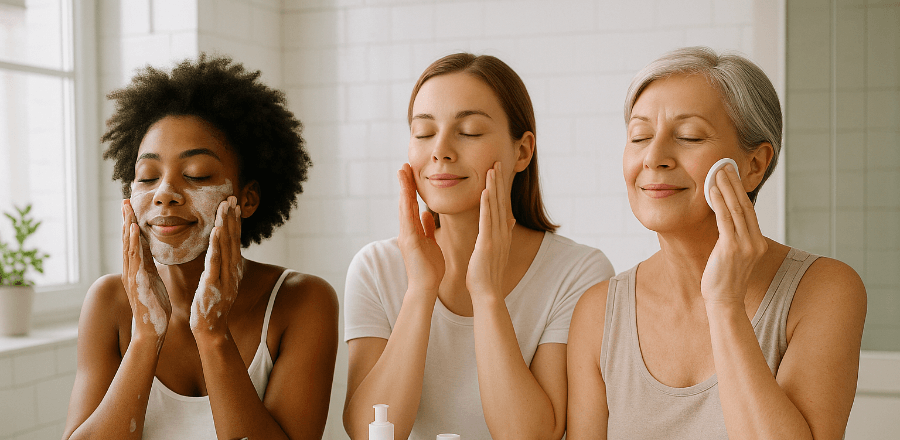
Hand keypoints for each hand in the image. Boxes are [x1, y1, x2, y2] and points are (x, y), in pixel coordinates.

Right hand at [122, 200, 171, 350]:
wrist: (152, 329)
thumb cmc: (155, 307)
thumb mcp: (154, 281)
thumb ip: (150, 267)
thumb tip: (152, 256)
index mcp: (137, 268)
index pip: (134, 242)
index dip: (132, 224)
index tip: (132, 208)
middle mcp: (131, 269)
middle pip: (127, 240)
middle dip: (126, 219)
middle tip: (125, 200)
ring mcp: (132, 274)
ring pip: (128, 245)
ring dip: (127, 225)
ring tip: (127, 208)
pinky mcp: (137, 280)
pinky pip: (135, 258)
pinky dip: (134, 242)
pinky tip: (134, 229)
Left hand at [190, 196, 243, 335]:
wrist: (211, 329)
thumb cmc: (211, 306)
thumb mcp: (218, 282)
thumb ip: (219, 267)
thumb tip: (218, 254)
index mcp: (232, 269)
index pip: (234, 241)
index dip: (234, 222)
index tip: (233, 204)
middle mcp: (232, 270)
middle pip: (232, 239)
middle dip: (231, 218)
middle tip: (231, 198)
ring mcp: (224, 276)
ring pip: (226, 246)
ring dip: (226, 225)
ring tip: (225, 207)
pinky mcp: (214, 283)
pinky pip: (215, 261)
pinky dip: (216, 246)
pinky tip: (215, 231)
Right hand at [397, 163, 444, 298]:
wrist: (425, 287)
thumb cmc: (429, 268)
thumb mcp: (430, 243)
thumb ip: (426, 228)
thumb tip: (424, 214)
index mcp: (413, 231)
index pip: (411, 205)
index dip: (411, 189)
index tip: (411, 173)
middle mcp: (407, 231)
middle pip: (405, 202)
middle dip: (404, 184)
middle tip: (404, 165)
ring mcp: (406, 236)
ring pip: (404, 207)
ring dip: (403, 190)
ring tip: (402, 173)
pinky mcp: (409, 242)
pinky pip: (408, 220)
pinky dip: (407, 206)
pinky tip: (407, 195)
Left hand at [466, 162, 515, 301]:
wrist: (487, 293)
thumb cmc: (486, 273)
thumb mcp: (497, 248)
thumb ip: (503, 232)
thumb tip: (511, 219)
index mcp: (503, 232)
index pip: (502, 205)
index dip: (501, 187)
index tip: (498, 170)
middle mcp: (503, 232)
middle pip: (502, 201)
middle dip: (499, 181)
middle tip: (497, 161)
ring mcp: (497, 237)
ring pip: (496, 207)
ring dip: (494, 187)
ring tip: (492, 168)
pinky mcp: (488, 243)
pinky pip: (487, 220)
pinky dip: (487, 205)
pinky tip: (485, 191)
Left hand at [701, 163, 767, 306]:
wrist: (724, 302)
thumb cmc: (724, 281)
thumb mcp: (734, 258)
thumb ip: (734, 240)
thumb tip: (724, 223)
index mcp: (758, 244)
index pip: (749, 211)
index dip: (740, 191)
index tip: (732, 175)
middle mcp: (755, 243)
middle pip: (745, 205)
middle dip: (734, 183)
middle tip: (726, 165)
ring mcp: (745, 246)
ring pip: (736, 209)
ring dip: (726, 187)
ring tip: (718, 171)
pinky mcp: (731, 249)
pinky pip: (725, 220)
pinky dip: (719, 202)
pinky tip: (712, 190)